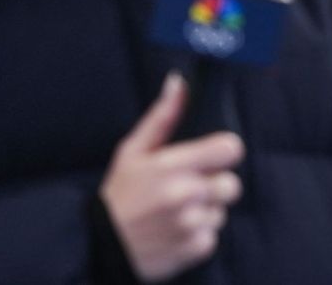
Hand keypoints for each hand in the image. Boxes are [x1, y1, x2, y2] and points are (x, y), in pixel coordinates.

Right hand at [100, 73, 245, 281]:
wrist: (98, 247)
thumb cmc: (119, 194)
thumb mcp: (133, 151)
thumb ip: (162, 116)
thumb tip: (179, 82)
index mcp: (173, 166)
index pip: (231, 148)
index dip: (224, 151)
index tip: (211, 156)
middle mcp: (186, 195)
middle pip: (233, 183)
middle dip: (215, 184)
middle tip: (189, 187)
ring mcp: (191, 224)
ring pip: (222, 211)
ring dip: (205, 211)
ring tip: (176, 210)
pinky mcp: (193, 249)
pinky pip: (213, 237)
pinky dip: (198, 235)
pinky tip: (175, 230)